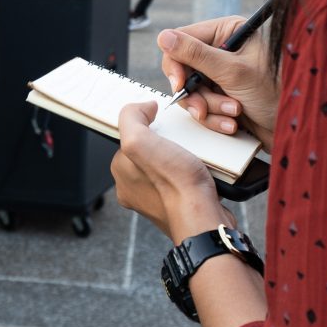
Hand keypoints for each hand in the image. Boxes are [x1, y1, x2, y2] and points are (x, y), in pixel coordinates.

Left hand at [111, 102, 225, 243]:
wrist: (204, 218)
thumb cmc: (175, 186)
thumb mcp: (140, 141)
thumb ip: (131, 118)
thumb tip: (143, 107)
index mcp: (122, 172)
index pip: (131, 137)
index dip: (149, 126)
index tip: (163, 127)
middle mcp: (135, 187)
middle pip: (154, 148)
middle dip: (169, 141)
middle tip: (181, 142)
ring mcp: (158, 198)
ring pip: (171, 162)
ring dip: (185, 154)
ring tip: (193, 155)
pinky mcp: (180, 203)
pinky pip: (187, 177)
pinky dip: (196, 170)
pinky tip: (202, 169)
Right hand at [158, 16, 278, 147]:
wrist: (294, 129)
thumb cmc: (276, 92)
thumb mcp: (234, 72)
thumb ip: (197, 55)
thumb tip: (163, 36)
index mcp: (227, 31)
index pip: (183, 39)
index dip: (176, 63)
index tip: (180, 85)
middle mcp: (222, 49)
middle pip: (183, 68)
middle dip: (196, 93)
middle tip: (204, 110)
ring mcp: (221, 75)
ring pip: (191, 92)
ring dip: (209, 108)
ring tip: (233, 114)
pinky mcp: (222, 97)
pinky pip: (201, 107)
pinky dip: (214, 118)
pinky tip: (232, 123)